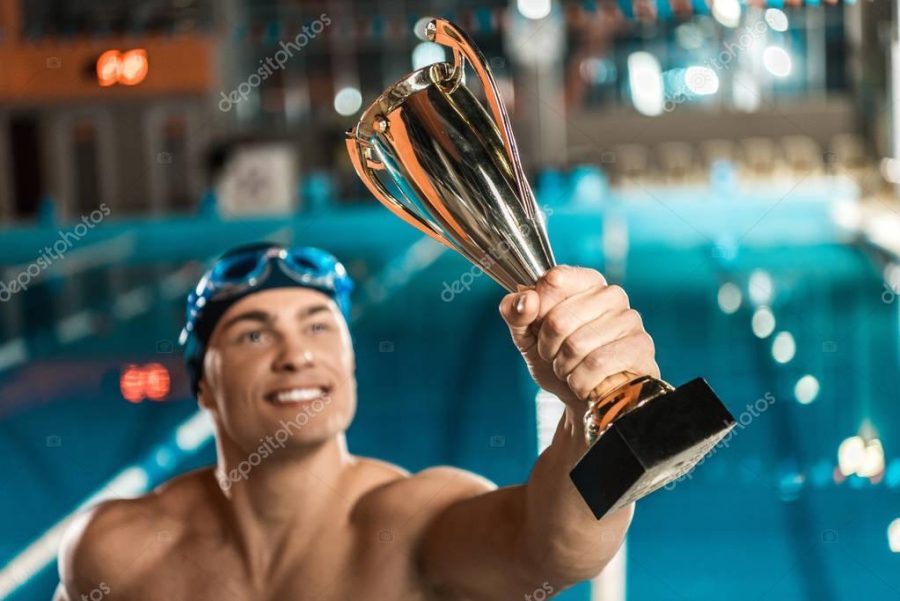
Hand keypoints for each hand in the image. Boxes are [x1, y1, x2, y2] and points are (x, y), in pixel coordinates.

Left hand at [499, 266, 658, 410]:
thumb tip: (525, 300)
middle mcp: (611, 294)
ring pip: (577, 345)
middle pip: (558, 320)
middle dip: (548, 348)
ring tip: (572, 369)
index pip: (553, 281)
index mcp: (584, 281)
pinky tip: (586, 382)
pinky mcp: (641, 348)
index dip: (537, 311)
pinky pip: (598, 365)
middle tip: (555, 356)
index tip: (540, 326)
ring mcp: (630, 320)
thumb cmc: (556, 359)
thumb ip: (515, 312)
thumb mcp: (526, 336)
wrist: (580, 399)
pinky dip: (581, 382)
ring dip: (564, 368)